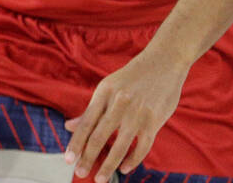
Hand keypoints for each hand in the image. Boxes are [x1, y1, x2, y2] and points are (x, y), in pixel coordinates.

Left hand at [64, 51, 187, 181]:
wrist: (165, 61)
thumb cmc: (133, 77)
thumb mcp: (109, 87)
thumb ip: (92, 109)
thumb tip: (69, 126)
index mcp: (105, 92)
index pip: (86, 122)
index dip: (76, 143)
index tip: (68, 159)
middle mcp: (119, 102)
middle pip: (100, 136)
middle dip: (88, 157)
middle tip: (80, 173)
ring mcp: (138, 112)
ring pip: (120, 146)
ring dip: (109, 165)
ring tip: (100, 178)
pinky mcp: (154, 120)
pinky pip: (142, 147)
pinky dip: (132, 160)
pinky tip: (124, 168)